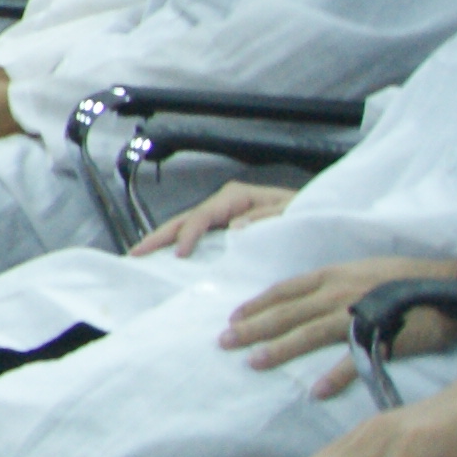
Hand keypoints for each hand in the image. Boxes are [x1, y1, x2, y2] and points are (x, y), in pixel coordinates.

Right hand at [137, 179, 295, 257]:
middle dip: (159, 235)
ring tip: (140, 256)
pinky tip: (165, 259)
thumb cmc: (307, 214)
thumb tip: (234, 227)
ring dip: (163, 241)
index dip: (189, 234)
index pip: (204, 215)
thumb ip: (266, 217)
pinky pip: (198, 236)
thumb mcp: (292, 213)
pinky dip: (179, 245)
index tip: (179, 255)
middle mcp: (224, 204)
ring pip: (186, 226)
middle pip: (185, 218)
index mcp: (237, 197)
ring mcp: (222, 216)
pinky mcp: (225, 229)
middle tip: (135, 253)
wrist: (321, 220)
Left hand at [225, 254, 456, 376]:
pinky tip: (317, 391)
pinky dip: (335, 376)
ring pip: (309, 332)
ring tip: (254, 363)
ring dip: (280, 349)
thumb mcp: (358, 270)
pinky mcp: (383, 336)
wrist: (447, 285)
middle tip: (223, 342)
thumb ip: (330, 284)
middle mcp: (337, 292)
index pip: (284, 290)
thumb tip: (304, 300)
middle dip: (252, 327)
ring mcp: (358, 314)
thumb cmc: (403, 277)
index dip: (256, 304)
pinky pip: (354, 359)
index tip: (232, 317)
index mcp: (331, 275)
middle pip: (286, 312)